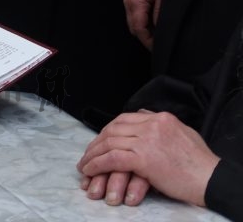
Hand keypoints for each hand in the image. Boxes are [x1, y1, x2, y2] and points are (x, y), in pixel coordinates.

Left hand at [77, 110, 218, 207]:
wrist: (212, 179)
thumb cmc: (200, 163)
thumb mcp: (183, 132)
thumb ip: (162, 125)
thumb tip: (144, 117)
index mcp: (160, 118)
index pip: (124, 119)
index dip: (107, 131)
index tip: (100, 141)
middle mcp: (151, 125)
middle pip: (113, 129)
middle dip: (96, 143)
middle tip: (88, 154)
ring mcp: (147, 140)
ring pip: (109, 143)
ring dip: (92, 155)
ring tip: (85, 166)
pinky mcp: (144, 158)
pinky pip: (112, 159)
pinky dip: (97, 164)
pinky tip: (90, 170)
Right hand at [123, 0, 165, 49]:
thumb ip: (161, 13)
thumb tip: (162, 31)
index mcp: (135, 4)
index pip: (140, 32)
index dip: (151, 44)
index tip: (162, 51)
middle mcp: (128, 3)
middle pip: (135, 29)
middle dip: (148, 39)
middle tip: (163, 46)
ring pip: (135, 21)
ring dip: (147, 30)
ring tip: (161, 35)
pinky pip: (136, 13)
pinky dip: (145, 21)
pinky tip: (156, 21)